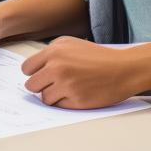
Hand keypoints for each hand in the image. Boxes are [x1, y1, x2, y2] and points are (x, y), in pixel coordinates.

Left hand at [21, 36, 135, 108]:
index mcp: (55, 50)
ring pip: (44, 98)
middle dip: (41, 86)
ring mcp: (66, 84)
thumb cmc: (98, 57)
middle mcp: (57, 66)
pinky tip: (77, 94)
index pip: (27, 68)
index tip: (42, 75)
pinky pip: (58, 106)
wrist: (124, 69)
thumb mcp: (71, 44)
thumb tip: (32, 70)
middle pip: (31, 85)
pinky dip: (65, 103)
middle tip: (55, 84)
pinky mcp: (75, 100)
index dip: (34, 73)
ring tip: (69, 88)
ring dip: (53, 96)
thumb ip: (50, 54)